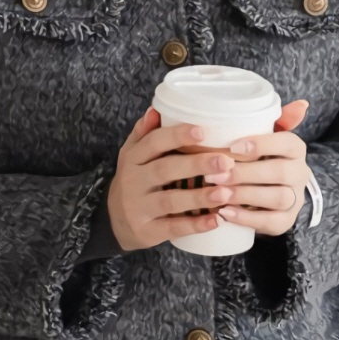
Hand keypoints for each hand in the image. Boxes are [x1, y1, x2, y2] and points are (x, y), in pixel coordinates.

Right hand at [107, 107, 238, 250]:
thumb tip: (156, 109)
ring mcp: (139, 208)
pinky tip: (216, 220)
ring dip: (198, 197)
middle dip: (195, 165)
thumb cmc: (134, 181)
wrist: (113, 221)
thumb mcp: (132, 156)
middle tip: (225, 162)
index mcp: (133, 158)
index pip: (153, 143)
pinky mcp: (147, 231)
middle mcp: (133, 181)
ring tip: (225, 192)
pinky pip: (172, 228)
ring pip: (170, 201)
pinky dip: (194, 225)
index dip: (176, 136)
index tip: (202, 131)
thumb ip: (144, 134)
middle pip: (164, 170)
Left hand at [201, 100, 311, 236]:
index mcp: (296, 149)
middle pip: (280, 172)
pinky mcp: (286, 221)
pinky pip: (272, 222)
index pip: (286, 142)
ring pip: (277, 198)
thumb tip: (301, 104)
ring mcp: (295, 199)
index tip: (232, 147)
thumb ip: (275, 119)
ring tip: (218, 194)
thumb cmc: (258, 157)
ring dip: (245, 195)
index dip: (261, 144)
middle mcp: (300, 173)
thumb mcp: (263, 137)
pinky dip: (247, 218)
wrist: (266, 192)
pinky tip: (225, 213)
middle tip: (213, 175)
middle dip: (244, 173)